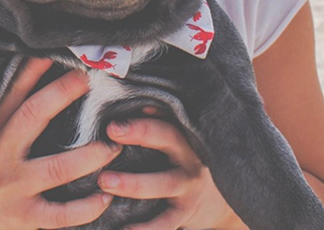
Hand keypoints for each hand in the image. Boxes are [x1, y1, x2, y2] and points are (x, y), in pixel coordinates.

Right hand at [0, 58, 119, 229]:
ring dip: (92, 153)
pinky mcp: (22, 219)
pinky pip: (62, 214)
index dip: (32, 69)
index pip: (9, 93)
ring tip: (115, 143)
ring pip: (59, 167)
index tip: (55, 51)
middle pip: (34, 115)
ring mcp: (11, 189)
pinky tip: (106, 196)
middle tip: (89, 79)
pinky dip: (87, 207)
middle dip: (63, 93)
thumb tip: (7, 82)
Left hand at [97, 113, 234, 229]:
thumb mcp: (177, 141)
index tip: (124, 106)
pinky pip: (164, 223)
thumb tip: (115, 106)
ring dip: (133, 182)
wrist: (219, 200)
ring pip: (164, 182)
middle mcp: (190, 156)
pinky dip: (144, 228)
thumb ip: (154, 124)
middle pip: (169, 138)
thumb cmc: (182, 161)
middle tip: (111, 130)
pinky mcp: (185, 213)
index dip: (147, 110)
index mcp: (185, 134)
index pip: (168, 115)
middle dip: (141, 132)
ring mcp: (189, 186)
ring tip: (104, 180)